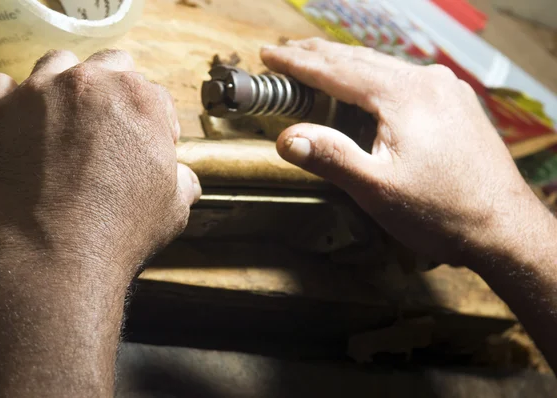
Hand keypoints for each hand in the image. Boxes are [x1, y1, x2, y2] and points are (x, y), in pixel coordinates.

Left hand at [0, 49, 200, 279]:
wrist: (50, 263)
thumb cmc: (117, 235)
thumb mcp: (173, 209)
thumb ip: (183, 181)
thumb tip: (184, 177)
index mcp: (140, 101)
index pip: (155, 95)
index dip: (156, 123)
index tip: (146, 146)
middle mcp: (90, 84)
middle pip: (109, 66)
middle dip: (115, 91)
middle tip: (109, 128)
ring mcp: (37, 92)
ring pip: (56, 64)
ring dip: (65, 85)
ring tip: (62, 122)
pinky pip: (0, 85)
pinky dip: (11, 100)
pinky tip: (19, 128)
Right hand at [261, 39, 547, 267]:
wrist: (504, 228)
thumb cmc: (442, 213)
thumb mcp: (377, 190)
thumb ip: (331, 157)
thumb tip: (287, 137)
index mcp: (404, 95)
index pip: (336, 71)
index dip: (298, 64)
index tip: (269, 57)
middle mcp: (427, 81)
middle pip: (359, 60)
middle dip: (318, 56)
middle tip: (285, 53)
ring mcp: (446, 90)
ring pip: (383, 68)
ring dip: (346, 66)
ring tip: (317, 63)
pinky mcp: (456, 105)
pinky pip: (405, 80)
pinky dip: (374, 79)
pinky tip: (366, 86)